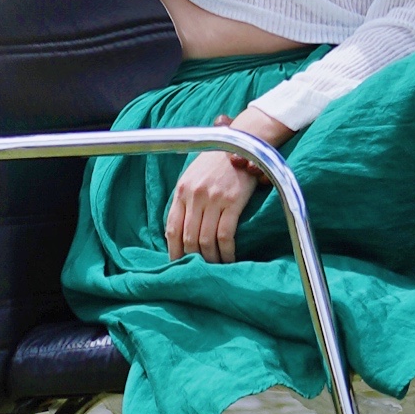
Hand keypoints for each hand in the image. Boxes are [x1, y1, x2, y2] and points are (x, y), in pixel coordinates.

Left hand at [164, 146, 261, 261]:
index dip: (173, 250)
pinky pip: (225, 235)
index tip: (177, 263)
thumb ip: (187, 199)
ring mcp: (213, 199)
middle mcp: (195, 196)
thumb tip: (181, 228)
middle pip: (188, 237)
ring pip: (205, 239)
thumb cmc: (218, 161)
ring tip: (215, 267)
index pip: (172, 228)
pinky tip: (229, 259)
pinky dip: (226, 251)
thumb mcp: (194, 175)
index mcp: (182, 190)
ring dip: (210, 258)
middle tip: (198, 270)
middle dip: (192, 258)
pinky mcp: (232, 202)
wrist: (243, 143)